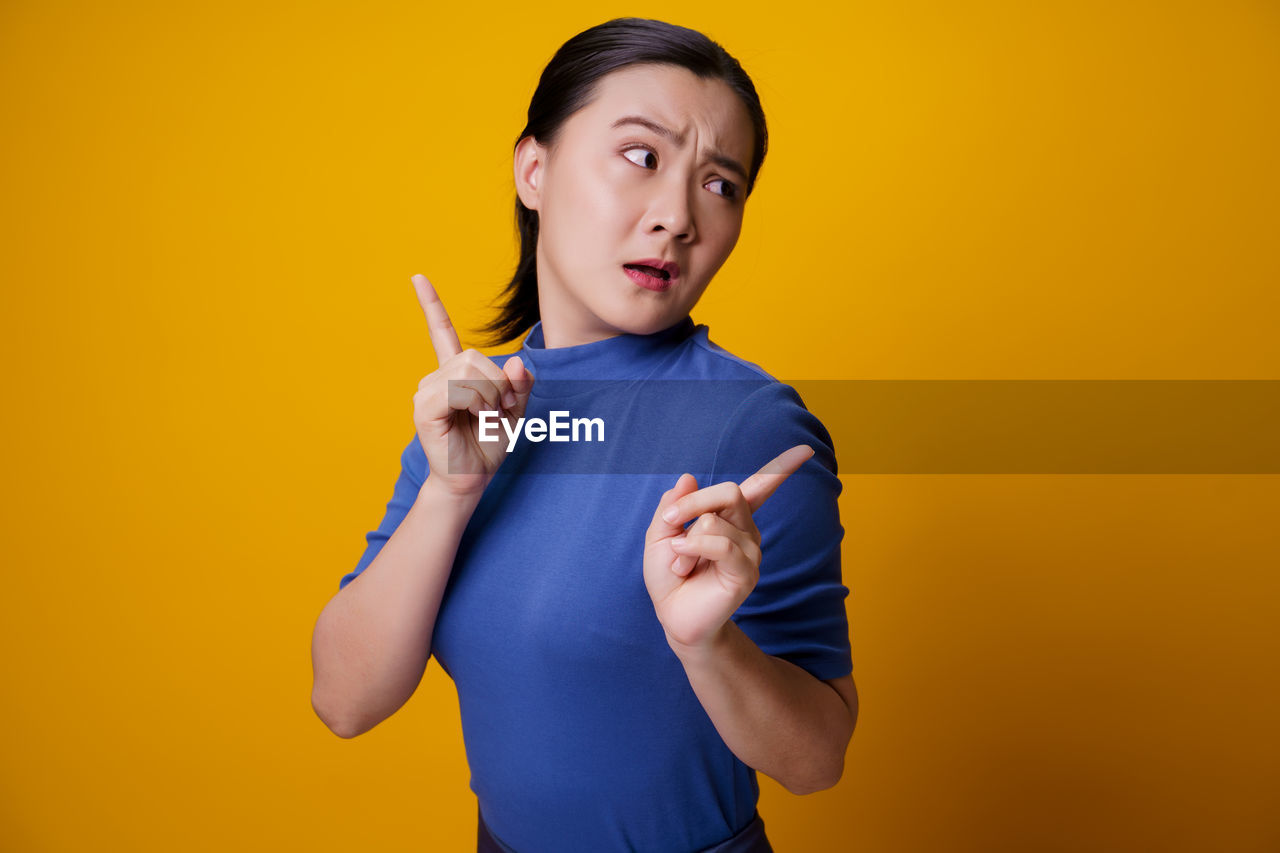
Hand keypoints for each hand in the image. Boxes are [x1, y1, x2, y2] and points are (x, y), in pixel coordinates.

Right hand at [410, 273, 533, 498]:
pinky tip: (476, 418)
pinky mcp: (424, 408)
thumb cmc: (490, 443)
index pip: (441, 331)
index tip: (417, 277)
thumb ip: (521, 382)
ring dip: (491, 395)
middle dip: (498, 383)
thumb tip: (518, 362)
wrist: (473, 477)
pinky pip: (459, 389)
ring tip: (486, 416)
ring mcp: (426, 391)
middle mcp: (436, 377)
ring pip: (469, 370)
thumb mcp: (517, 408)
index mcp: (455, 373)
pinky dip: (478, 403)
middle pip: (475, 355)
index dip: (431, 305)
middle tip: (498, 409)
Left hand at [643, 445, 814, 656]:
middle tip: (670, 522)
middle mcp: (746, 530)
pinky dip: (692, 548)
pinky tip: (683, 562)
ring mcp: (750, 551)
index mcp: (730, 517)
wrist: (672, 614)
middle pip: (730, 491)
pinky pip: (721, 545)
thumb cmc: (670, 574)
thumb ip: (673, 505)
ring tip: (681, 563)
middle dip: (692, 504)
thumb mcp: (660, 532)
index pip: (760, 487)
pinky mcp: (746, 572)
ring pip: (714, 521)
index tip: (806, 450)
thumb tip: (689, 478)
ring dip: (684, 541)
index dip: (782, 468)